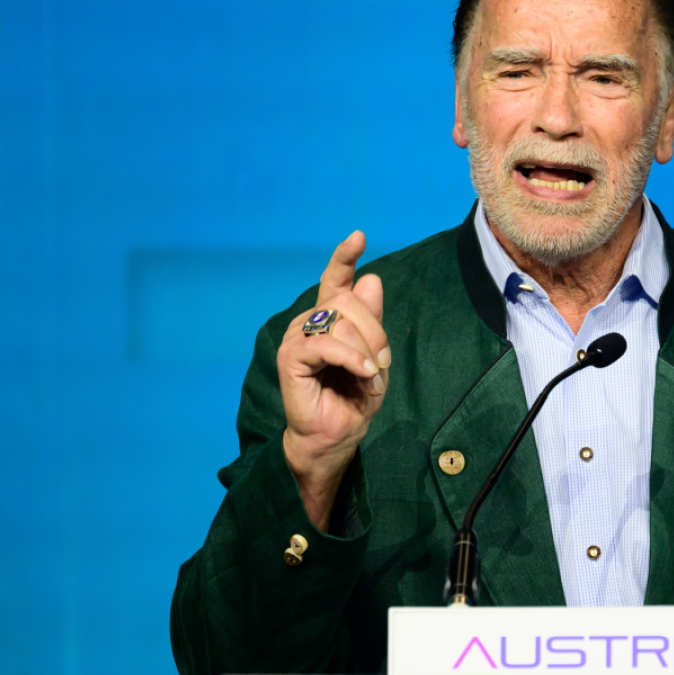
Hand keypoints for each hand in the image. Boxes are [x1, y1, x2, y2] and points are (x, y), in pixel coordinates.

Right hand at [278, 231, 388, 529]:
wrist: (335, 438)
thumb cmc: (353, 401)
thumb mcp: (374, 358)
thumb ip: (374, 322)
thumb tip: (372, 279)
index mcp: (330, 319)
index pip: (336, 279)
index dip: (345, 257)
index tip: (359, 236)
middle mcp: (311, 321)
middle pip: (351, 302)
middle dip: (376, 331)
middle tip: (381, 363)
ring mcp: (298, 337)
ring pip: (342, 322)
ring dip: (366, 350)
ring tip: (370, 375)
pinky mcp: (291, 357)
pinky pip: (327, 344)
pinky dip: (351, 358)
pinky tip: (363, 374)